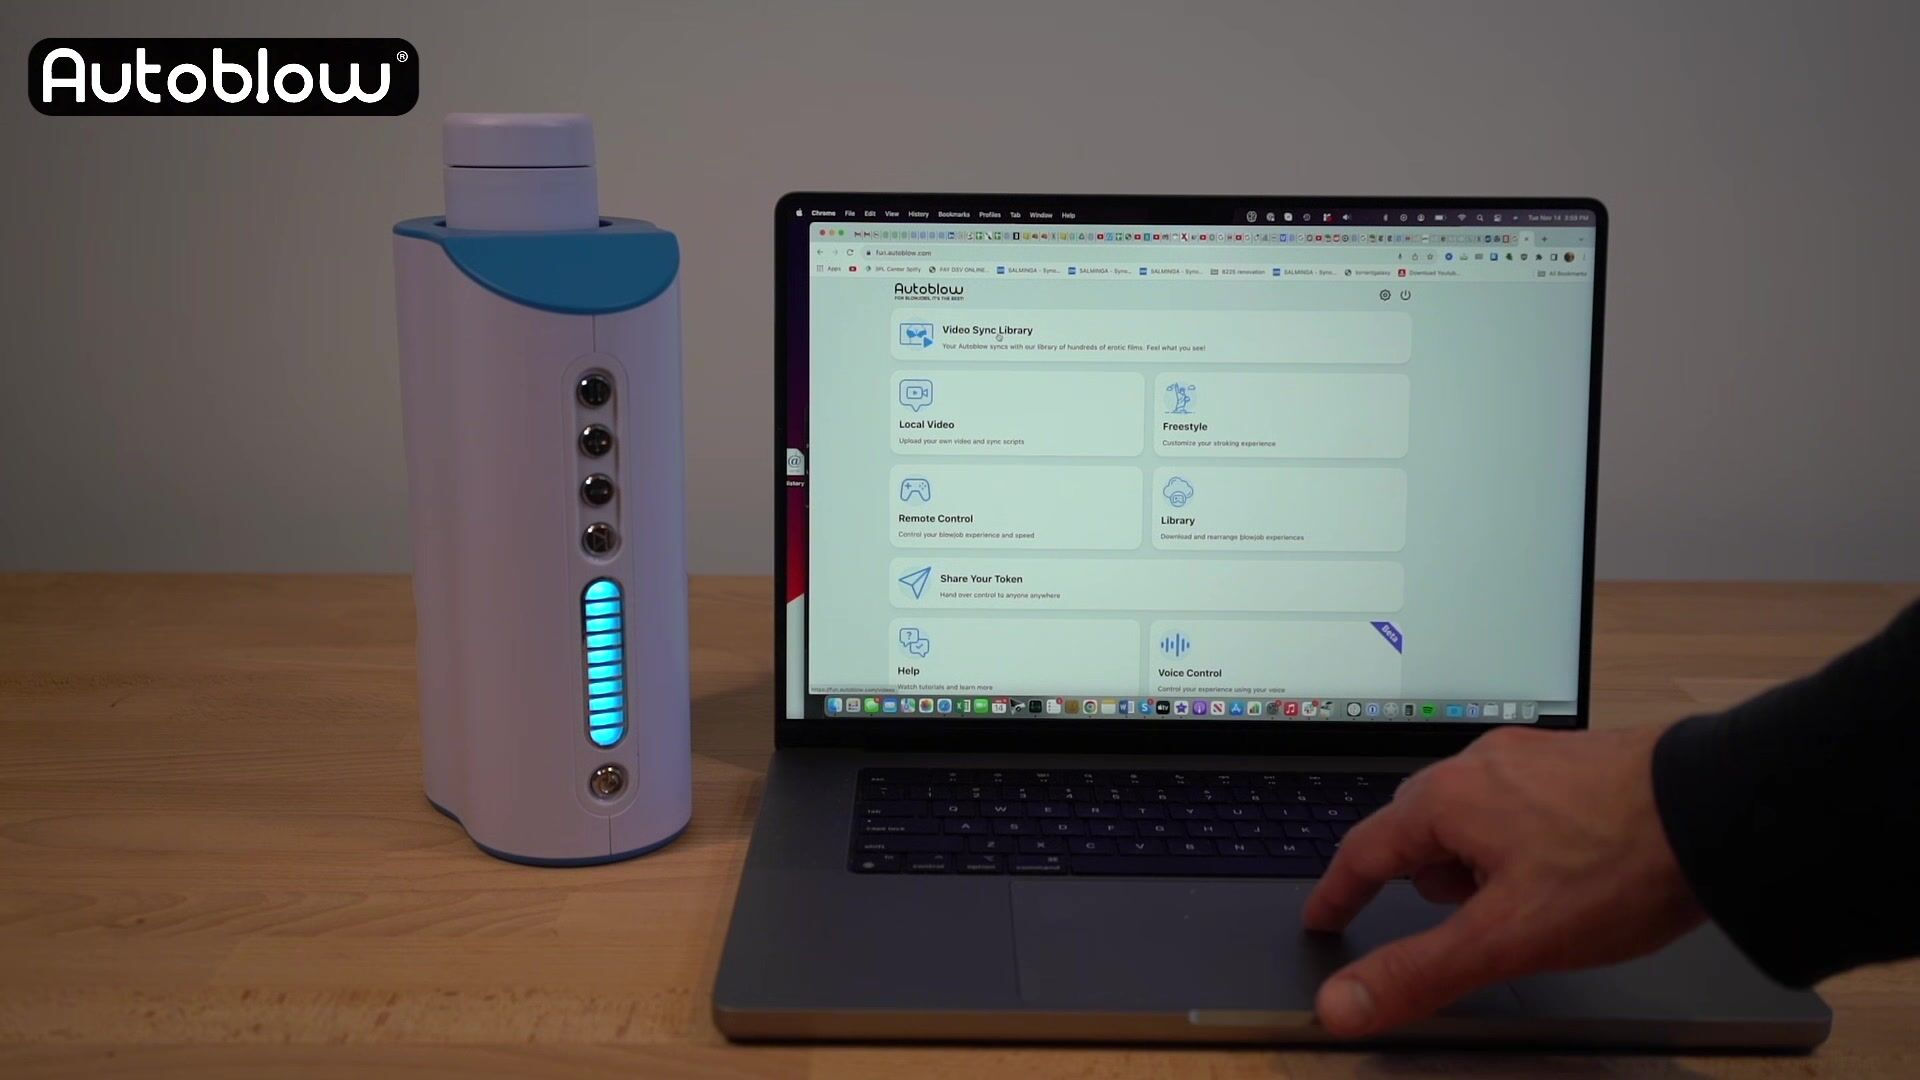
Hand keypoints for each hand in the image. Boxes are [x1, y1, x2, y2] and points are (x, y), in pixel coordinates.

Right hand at [1302, 723, 1705, 1036]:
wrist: (1720, 811)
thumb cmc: (1616, 866)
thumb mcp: (1507, 938)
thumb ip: (1419, 972)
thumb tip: (1339, 1005)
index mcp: (1447, 799)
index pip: (1364, 848)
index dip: (1339, 892)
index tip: (1323, 916)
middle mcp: (1481, 765)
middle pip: (1416, 826)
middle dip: (1416, 877)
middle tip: (1438, 920)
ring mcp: (1532, 758)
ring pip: (1470, 814)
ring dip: (1471, 860)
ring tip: (1514, 903)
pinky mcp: (1576, 763)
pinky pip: (1518, 804)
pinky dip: (1514, 842)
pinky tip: (1557, 871)